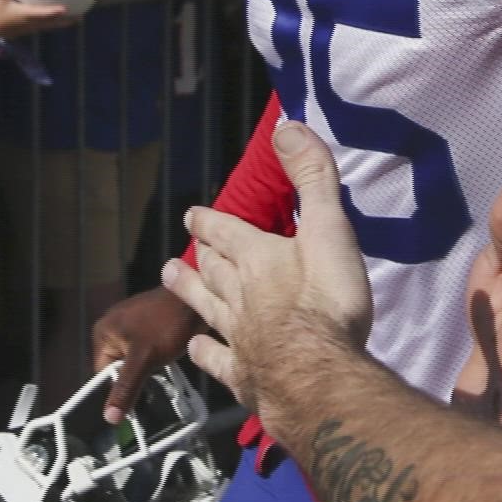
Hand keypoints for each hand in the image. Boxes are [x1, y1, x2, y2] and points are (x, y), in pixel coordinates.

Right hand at [0, 0, 73, 39]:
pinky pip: (49, 26)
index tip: (64, 9)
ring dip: (65, 22)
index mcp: (26, 14)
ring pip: (53, 26)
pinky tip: (65, 19)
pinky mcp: (34, 29)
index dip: (53, 12)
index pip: (43, 14)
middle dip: (67, 20)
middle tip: (81, 16)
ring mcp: (35, 27)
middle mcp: (33, 22)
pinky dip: (58, 23)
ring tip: (79, 18)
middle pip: (53, 22)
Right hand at [92, 286, 204, 424]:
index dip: (117, 391)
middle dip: (133, 380)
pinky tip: (168, 366)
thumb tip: (109, 418)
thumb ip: (126, 388)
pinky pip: (146, 350)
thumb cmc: (169, 324)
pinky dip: (155, 360)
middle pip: (117, 368)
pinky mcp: (150, 324)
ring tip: (161, 379)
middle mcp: (113, 326)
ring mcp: (132, 324)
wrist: (202, 294)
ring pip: (134, 360)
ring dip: (146, 371)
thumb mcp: (144, 359)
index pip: (102, 374)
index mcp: (103, 332)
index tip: (132, 407)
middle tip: (149, 395)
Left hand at [162, 122, 374, 437]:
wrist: (317, 372)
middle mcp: (238, 294)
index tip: (193, 214)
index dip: (211, 221)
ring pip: (206, 308)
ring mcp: (236, 336)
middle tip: (182, 247)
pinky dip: (204, 351)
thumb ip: (311, 179)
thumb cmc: (327, 300)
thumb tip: (287, 126)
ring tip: (171, 278)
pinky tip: (196, 348)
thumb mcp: (329, 228)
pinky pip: (215, 358)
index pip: (228, 232)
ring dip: (189, 291)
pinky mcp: (242, 374)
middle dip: (200, 255)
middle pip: (213, 270)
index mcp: (258, 258)